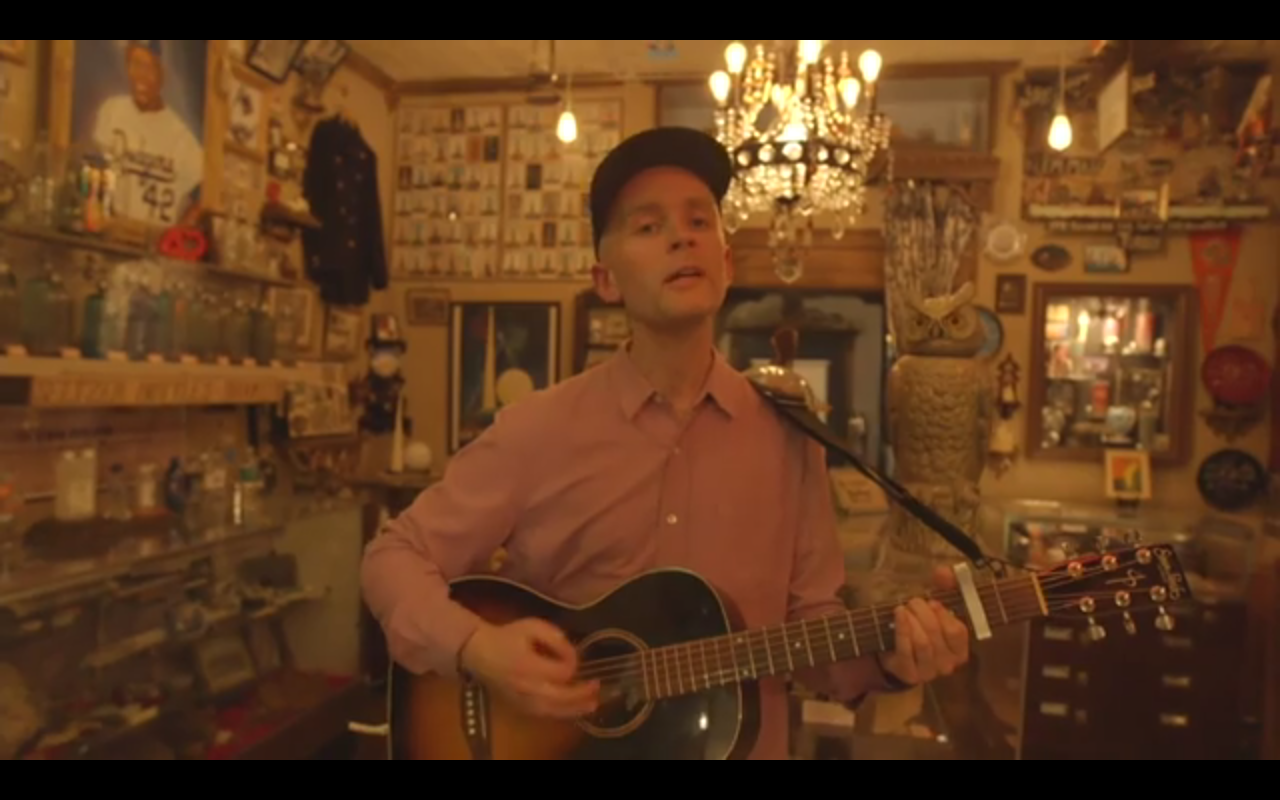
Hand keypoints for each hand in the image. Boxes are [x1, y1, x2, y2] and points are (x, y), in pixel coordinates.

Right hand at [459, 619, 598, 719]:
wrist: (478, 652)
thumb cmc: (507, 636)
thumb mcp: (532, 626)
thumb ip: (556, 638)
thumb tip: (574, 656)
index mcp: (529, 666)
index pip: (562, 672)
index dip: (572, 662)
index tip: (574, 652)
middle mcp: (527, 687)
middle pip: (561, 697)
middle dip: (581, 693)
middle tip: (597, 686)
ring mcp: (522, 700)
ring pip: (554, 710)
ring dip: (575, 708)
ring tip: (592, 704)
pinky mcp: (518, 707)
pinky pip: (544, 714)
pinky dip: (560, 713)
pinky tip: (572, 709)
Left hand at [878, 566, 969, 685]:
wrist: (895, 656)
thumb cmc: (921, 628)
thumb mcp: (935, 606)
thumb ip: (944, 586)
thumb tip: (944, 571)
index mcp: (960, 651)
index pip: (959, 632)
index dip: (944, 614)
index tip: (932, 602)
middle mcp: (948, 664)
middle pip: (937, 633)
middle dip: (923, 612)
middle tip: (913, 602)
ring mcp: (929, 672)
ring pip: (923, 642)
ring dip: (912, 620)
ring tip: (903, 609)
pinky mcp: (909, 674)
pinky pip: (906, 649)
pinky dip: (902, 629)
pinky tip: (898, 614)